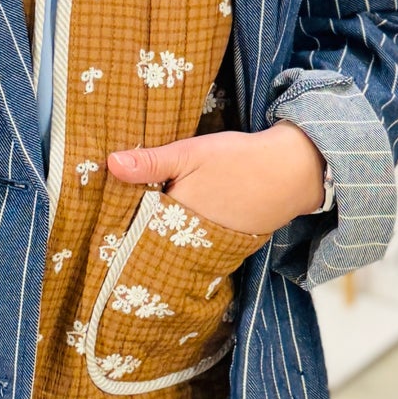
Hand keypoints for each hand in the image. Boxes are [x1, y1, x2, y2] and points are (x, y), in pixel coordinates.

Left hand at [106, 123, 325, 236]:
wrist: (293, 172)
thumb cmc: (238, 159)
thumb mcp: (190, 152)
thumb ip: (150, 162)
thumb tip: (110, 163)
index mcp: (176, 216)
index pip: (135, 224)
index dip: (121, 218)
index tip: (104, 212)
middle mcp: (190, 240)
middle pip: (154, 237)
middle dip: (138, 229)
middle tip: (117, 221)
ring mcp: (211, 246)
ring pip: (175, 243)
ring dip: (161, 235)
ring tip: (141, 226)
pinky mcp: (228, 245)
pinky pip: (196, 245)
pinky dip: (185, 238)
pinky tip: (178, 226)